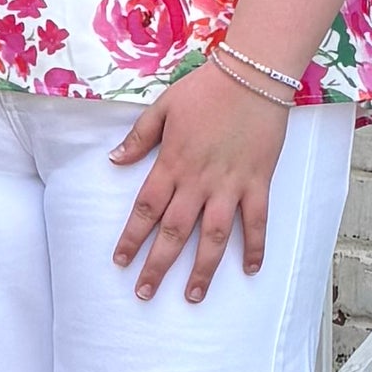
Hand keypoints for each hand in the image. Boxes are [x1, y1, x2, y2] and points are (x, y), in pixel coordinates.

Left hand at [108, 60, 290, 300]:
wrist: (252, 75)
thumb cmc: (206, 88)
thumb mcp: (163, 108)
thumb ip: (138, 138)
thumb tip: (113, 159)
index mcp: (171, 164)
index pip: (145, 209)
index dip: (131, 238)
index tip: (120, 262)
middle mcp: (198, 181)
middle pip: (174, 233)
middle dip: (157, 266)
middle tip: (144, 294)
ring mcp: (230, 185)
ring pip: (213, 237)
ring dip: (202, 269)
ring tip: (191, 296)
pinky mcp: (258, 182)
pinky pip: (256, 222)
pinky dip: (254, 247)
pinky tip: (249, 269)